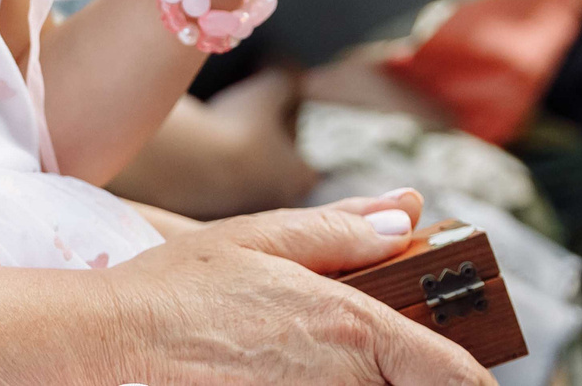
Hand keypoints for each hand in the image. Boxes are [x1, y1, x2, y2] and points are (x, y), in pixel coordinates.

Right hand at [107, 194, 493, 385]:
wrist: (108, 349)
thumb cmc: (176, 289)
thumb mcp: (258, 237)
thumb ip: (341, 229)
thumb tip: (407, 213)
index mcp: (352, 327)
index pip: (455, 374)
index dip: (473, 378)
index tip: (471, 375)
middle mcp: (343, 383)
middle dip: (405, 379)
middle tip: (368, 355)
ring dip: (357, 382)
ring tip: (304, 359)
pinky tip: (278, 375)